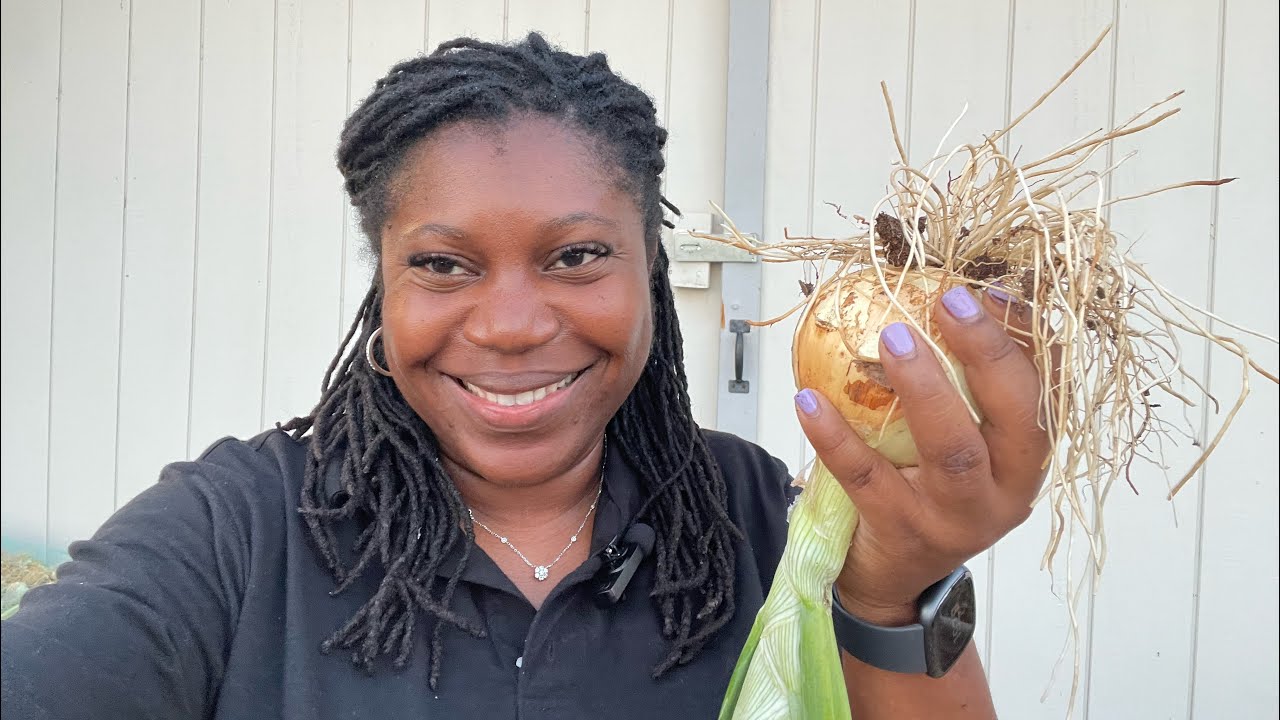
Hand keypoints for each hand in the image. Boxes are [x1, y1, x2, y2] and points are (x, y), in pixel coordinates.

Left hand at [795, 285, 1050, 624]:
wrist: (895, 577)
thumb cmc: (933, 490)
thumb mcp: (972, 448)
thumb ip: (975, 387)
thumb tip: (964, 295)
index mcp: (1028, 461)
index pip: (1045, 393)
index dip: (1022, 338)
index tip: (989, 288)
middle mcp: (1003, 492)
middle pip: (1014, 419)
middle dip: (987, 354)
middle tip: (949, 301)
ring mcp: (952, 518)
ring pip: (950, 452)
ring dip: (924, 389)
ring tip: (893, 335)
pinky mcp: (899, 532)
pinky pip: (864, 478)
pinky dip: (835, 436)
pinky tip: (809, 399)